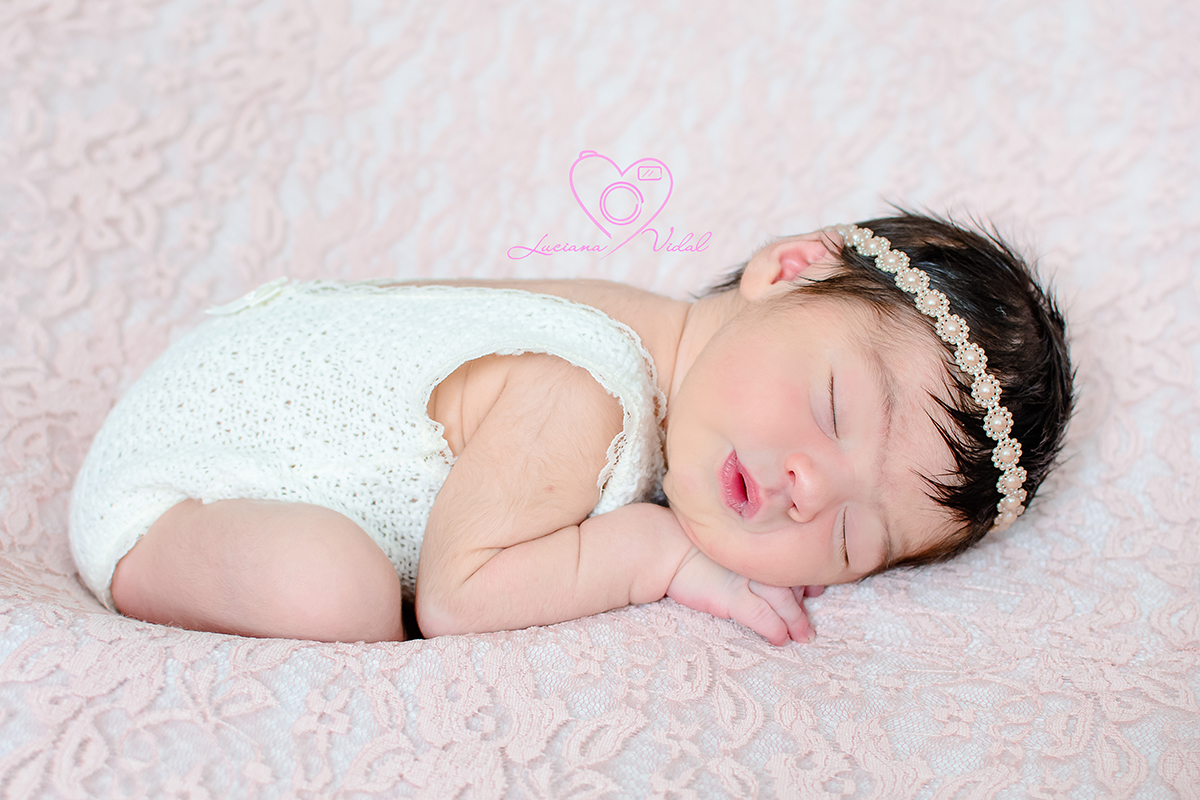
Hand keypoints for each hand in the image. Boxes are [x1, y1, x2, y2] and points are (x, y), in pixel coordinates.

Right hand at [666, 548, 822, 644]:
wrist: (662, 547)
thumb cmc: (687, 544)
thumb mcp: (722, 544)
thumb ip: (743, 551)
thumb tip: (758, 564)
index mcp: (757, 544)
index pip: (790, 562)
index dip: (805, 579)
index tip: (813, 592)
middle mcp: (757, 560)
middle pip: (793, 583)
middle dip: (804, 605)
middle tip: (809, 625)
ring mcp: (746, 578)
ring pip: (784, 602)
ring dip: (796, 621)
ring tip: (802, 637)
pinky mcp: (732, 597)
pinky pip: (762, 617)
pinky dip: (775, 629)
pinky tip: (779, 640)